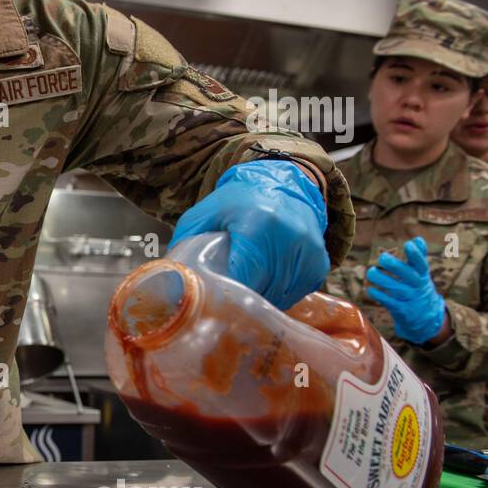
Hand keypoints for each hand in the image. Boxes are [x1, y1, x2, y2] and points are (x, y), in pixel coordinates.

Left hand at [170, 160, 328, 309]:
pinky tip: (264, 283)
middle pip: (260, 292)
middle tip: (222, 301)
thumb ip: (185, 244)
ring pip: (279, 298)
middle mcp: (289, 238)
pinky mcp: (319, 264)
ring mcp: (309, 252)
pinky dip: (278, 295)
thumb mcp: (204, 214)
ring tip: (243, 291)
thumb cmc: (238, 202)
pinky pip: (296, 293)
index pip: (241, 277)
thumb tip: (168, 281)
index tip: (211, 304)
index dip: (225, 296)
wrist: (282, 183)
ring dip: (259, 301)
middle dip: (239, 301)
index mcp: (258, 224)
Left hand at [364, 237, 445, 344]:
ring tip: (371, 271)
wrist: (425, 316)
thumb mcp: (421, 274)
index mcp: (422, 275)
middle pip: (408, 275)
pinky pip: (389, 302)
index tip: (408, 244)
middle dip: (395, 265)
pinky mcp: (401, 310)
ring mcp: (409, 298)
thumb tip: (417, 239)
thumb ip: (418, 257)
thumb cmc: (418, 287)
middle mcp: (417, 286)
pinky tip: (370, 289)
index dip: (416, 254)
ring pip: (395, 288)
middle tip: (382, 257)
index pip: (421, 263)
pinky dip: (379, 295)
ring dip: (381, 279)